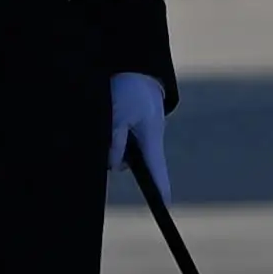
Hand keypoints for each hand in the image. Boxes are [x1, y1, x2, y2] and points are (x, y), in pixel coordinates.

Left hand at [107, 72, 171, 195]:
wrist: (134, 67)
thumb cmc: (129, 90)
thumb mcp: (118, 116)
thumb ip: (115, 143)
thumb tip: (113, 166)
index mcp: (151, 139)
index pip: (157, 170)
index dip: (161, 189)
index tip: (165, 206)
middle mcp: (147, 140)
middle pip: (130, 163)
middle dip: (115, 159)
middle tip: (108, 137)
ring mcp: (140, 134)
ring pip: (119, 152)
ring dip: (109, 145)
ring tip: (107, 121)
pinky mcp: (130, 127)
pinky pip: (116, 141)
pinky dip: (109, 136)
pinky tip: (107, 121)